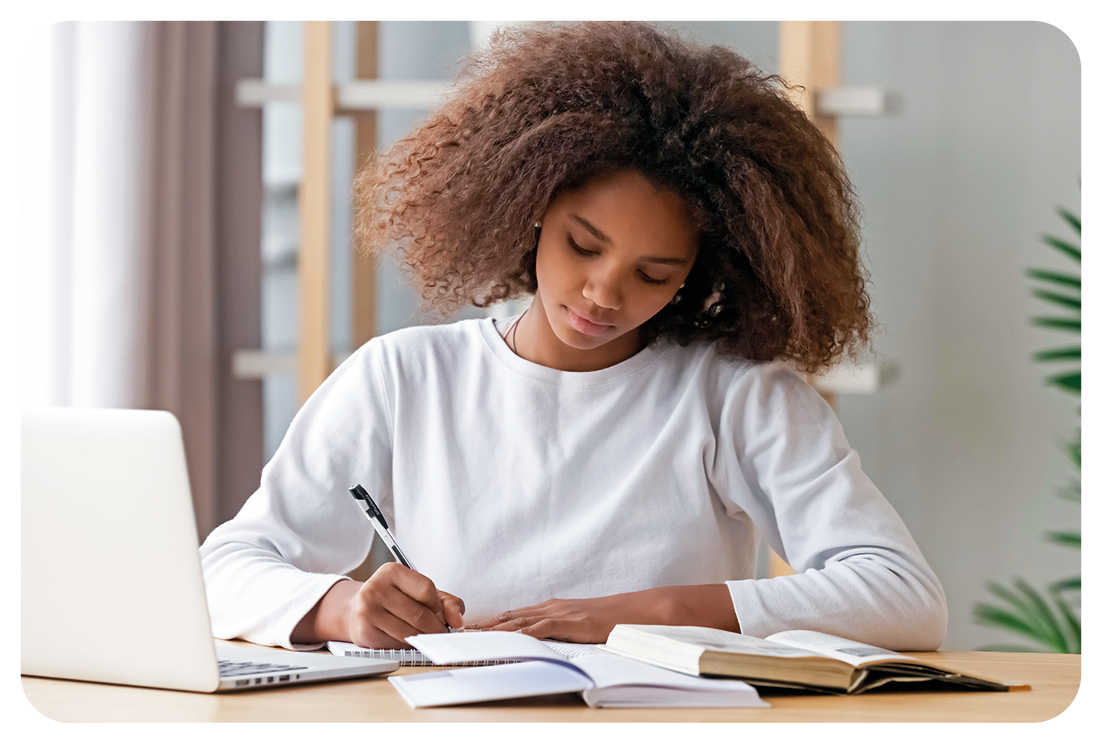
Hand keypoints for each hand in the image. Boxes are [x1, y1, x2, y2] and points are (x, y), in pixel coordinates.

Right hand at [347, 562, 464, 648]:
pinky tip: (407, 639)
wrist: (355, 609)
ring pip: (410, 632)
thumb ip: (446, 601)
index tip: (441, 615)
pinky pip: (397, 644)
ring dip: (424, 639)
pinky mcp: (365, 632)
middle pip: (419, 615)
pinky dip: (408, 645)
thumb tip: (457, 620)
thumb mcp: (419, 591)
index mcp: (392, 571)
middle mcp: (376, 588)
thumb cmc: (392, 598)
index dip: (439, 606)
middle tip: (440, 632)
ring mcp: (368, 611)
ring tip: (425, 635)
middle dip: (436, 628)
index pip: (427, 590)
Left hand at [462, 594, 651, 643]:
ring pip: (519, 621)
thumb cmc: (605, 620)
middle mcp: (550, 608)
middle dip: (485, 625)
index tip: (471, 629)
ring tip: (475, 636)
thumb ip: (557, 631)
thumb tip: (540, 643)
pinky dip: (523, 633)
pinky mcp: (569, 622)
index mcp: (550, 609)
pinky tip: (510, 638)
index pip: (513, 616)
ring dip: (496, 629)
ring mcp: (559, 613)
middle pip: (510, 616)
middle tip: (461, 632)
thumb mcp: (576, 625)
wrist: (629, 611)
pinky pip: (541, 628)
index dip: (491, 623)